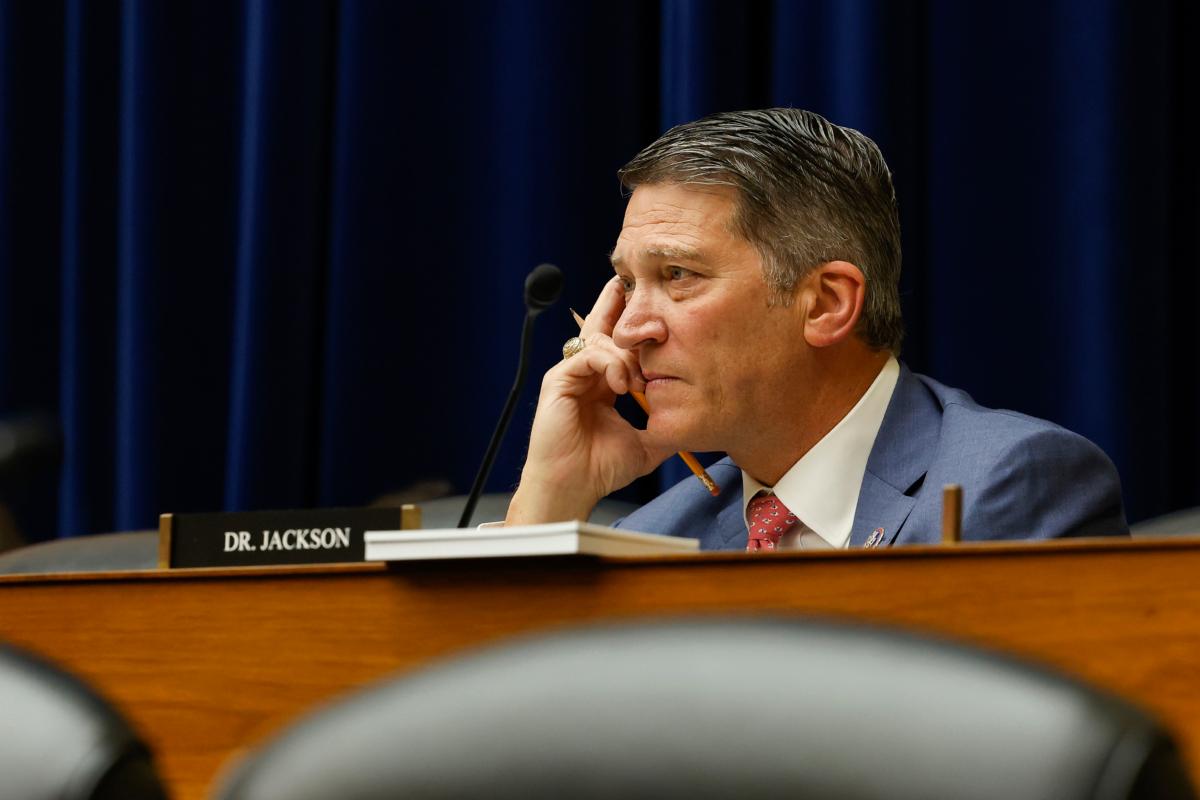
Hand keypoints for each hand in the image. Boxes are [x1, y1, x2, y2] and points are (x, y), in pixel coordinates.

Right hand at [506, 278, 673, 523]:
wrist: (574, 487)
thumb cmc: (602, 469)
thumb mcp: (647, 443)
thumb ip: (666, 425)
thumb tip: (697, 420)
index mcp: (602, 385)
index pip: (617, 346)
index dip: (633, 328)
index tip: (655, 315)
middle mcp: (585, 374)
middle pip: (600, 326)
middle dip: (617, 305)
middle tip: (633, 286)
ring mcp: (570, 375)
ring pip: (600, 340)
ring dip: (626, 355)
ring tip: (638, 382)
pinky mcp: (558, 380)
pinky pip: (588, 356)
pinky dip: (610, 365)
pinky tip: (623, 384)